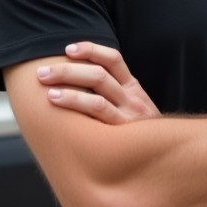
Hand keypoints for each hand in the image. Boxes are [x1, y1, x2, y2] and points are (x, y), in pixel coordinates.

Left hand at [36, 41, 160, 123]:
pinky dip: (76, 102)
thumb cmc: (139, 134)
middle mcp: (132, 97)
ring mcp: (129, 113)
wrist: (164, 157)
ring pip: (97, 90)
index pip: (113, 59)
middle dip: (67, 70)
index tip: (68, 49)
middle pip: (99, 73)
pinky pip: (99, 110)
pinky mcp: (124, 129)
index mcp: (133, 87)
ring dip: (68, 86)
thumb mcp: (134, 109)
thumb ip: (114, 95)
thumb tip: (75, 83)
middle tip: (42, 72)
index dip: (90, 50)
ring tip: (46, 90)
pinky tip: (56, 102)